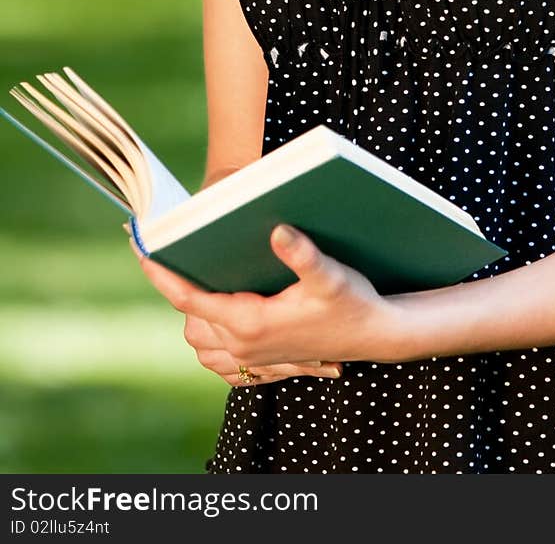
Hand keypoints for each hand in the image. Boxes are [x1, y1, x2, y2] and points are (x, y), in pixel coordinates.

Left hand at [128, 222, 400, 383]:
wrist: (376, 335)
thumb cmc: (353, 303)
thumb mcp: (331, 274)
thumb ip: (303, 253)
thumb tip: (277, 230)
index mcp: (250, 323)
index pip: (190, 299)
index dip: (162, 275)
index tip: (141, 251)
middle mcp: (245, 345)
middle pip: (190, 319)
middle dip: (179, 289)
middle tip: (174, 254)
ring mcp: (254, 358)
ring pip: (201, 342)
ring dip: (194, 315)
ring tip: (195, 277)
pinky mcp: (265, 362)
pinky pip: (220, 359)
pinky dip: (210, 339)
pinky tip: (218, 315)